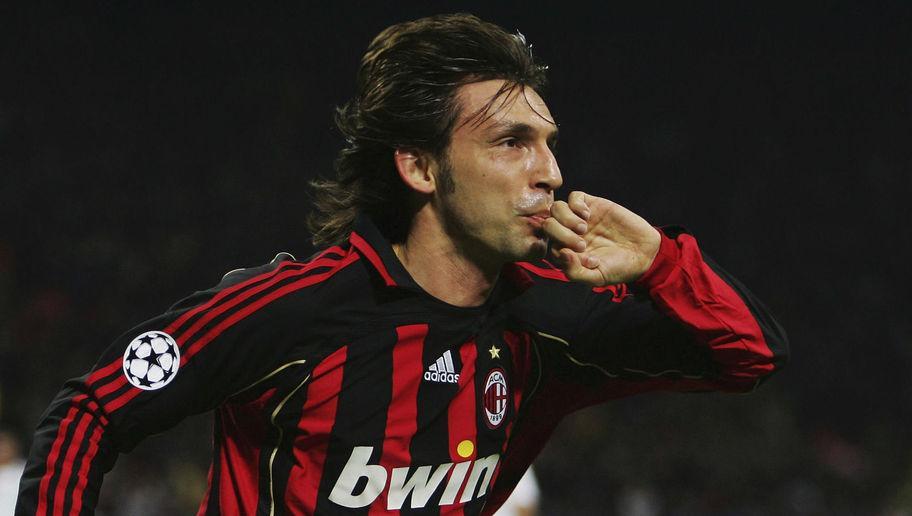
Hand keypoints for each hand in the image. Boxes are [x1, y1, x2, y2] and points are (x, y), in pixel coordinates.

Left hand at [542, 191, 660, 285]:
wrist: (644, 253)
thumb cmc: (619, 268)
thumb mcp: (596, 277)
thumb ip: (575, 272)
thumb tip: (561, 254)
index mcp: (567, 251)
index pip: (548, 246)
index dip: (560, 251)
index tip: (583, 258)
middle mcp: (569, 233)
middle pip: (548, 225)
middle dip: (560, 234)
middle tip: (582, 243)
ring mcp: (579, 218)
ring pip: (556, 209)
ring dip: (565, 219)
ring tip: (584, 228)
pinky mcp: (592, 205)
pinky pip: (574, 197)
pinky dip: (576, 205)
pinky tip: (588, 215)